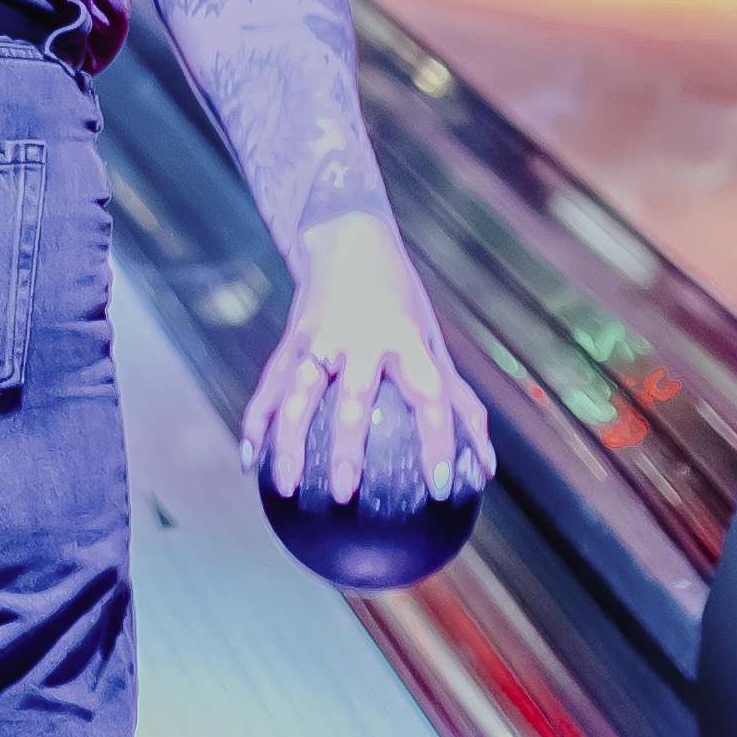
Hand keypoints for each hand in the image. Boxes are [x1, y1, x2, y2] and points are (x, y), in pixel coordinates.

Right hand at [240, 211, 493, 510]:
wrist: (350, 242)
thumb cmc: (402, 305)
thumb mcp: (434, 345)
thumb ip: (461, 405)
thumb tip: (485, 469)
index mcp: (408, 341)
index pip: (430, 396)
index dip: (439, 442)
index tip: (442, 487)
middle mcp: (364, 340)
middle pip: (354, 398)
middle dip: (347, 448)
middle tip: (344, 494)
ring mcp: (321, 339)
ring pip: (300, 395)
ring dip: (290, 442)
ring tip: (289, 488)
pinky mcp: (291, 340)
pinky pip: (269, 386)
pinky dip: (257, 423)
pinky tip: (251, 463)